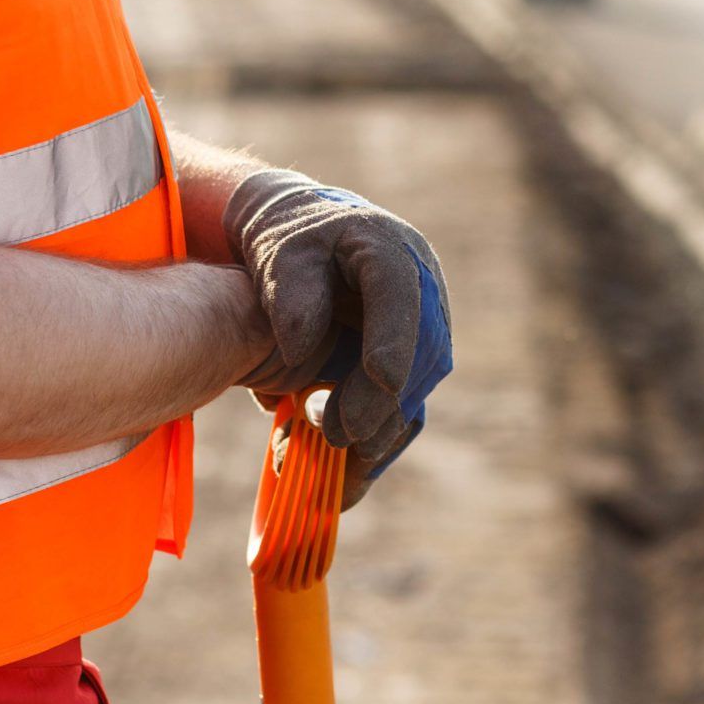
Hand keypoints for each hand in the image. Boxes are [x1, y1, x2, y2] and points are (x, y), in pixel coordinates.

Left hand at [224, 169, 452, 507]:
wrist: (305, 242)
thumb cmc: (289, 245)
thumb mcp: (280, 256)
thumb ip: (291, 295)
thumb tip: (301, 351)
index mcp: (386, 247)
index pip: (398, 289)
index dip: (395, 335)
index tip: (383, 378)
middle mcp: (420, 283)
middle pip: (420, 344)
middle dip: (384, 396)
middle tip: (341, 433)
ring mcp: (424, 320)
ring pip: (423, 377)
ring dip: (387, 419)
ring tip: (339, 446)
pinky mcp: (415, 353)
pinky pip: (412, 396)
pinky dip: (387, 429)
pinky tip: (356, 461)